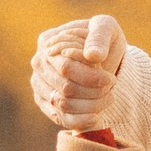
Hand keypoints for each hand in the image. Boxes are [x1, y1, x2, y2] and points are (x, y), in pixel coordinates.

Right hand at [33, 13, 126, 127]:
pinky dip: (80, 121)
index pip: (65, 67)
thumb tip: (92, 55)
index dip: (90, 77)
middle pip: (64, 88)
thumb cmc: (102, 39)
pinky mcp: (46, 103)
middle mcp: (38, 64)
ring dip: (90, 106)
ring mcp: (39, 85)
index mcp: (47, 42)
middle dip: (93, 92)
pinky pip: (60, 118)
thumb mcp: (106, 28)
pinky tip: (97, 118)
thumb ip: (99, 37)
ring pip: (62, 105)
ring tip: (109, 99)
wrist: (102, 57)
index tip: (111, 79)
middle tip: (111, 89)